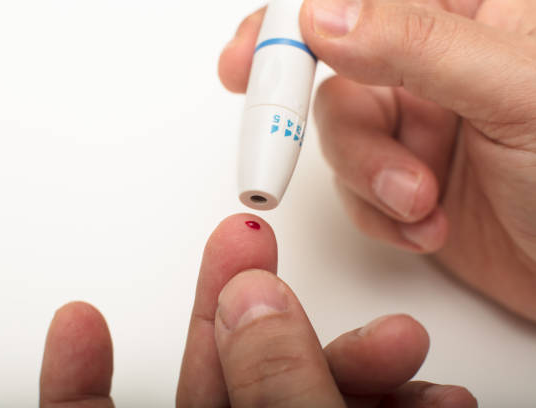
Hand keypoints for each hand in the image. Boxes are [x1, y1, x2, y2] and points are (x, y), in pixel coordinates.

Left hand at [39, 215, 475, 406]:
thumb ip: (277, 390)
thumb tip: (250, 302)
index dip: (79, 385)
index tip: (80, 322)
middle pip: (212, 389)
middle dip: (247, 315)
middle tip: (253, 248)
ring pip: (287, 400)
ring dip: (347, 366)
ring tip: (400, 345)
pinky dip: (385, 403)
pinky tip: (422, 393)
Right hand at [219, 0, 535, 321]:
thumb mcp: (515, 90)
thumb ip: (414, 44)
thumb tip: (322, 16)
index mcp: (474, 11)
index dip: (296, 18)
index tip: (253, 52)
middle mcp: (437, 64)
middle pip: (332, 65)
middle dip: (307, 108)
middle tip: (273, 137)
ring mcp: (420, 123)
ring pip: (340, 132)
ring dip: (365, 173)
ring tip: (416, 202)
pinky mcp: (406, 179)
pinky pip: (354, 187)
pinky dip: (379, 212)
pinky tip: (427, 226)